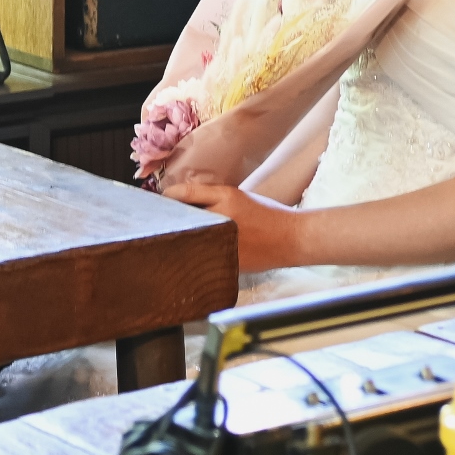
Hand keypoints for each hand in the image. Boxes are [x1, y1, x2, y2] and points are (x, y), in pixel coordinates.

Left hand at [164, 176, 311, 274]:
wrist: (291, 238)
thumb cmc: (266, 215)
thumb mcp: (239, 196)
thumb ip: (212, 197)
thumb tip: (180, 200)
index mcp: (226, 197)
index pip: (186, 193)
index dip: (169, 196)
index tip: (162, 200)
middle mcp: (223, 218)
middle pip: (184, 218)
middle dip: (172, 219)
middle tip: (165, 220)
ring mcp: (224, 242)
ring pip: (190, 239)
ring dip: (180, 238)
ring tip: (175, 237)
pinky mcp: (227, 261)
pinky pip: (202, 257)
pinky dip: (195, 254)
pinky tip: (194, 253)